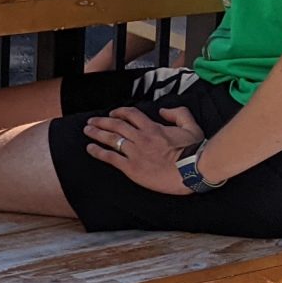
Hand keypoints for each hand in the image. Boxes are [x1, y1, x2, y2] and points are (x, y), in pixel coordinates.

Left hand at [86, 103, 204, 196]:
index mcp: (153, 128)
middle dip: (102, 122)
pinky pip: (110, 158)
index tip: (112, 114)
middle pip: (116, 125)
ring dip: (96, 133)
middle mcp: (141, 138)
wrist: (191, 172)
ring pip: (111, 139)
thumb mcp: (191, 126)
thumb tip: (163, 111)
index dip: (119, 112)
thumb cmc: (194, 151)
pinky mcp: (131, 168)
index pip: (131, 114)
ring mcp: (135, 153)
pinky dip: (98, 152)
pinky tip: (90, 149)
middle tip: (91, 121)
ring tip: (87, 130)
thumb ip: (178, 113)